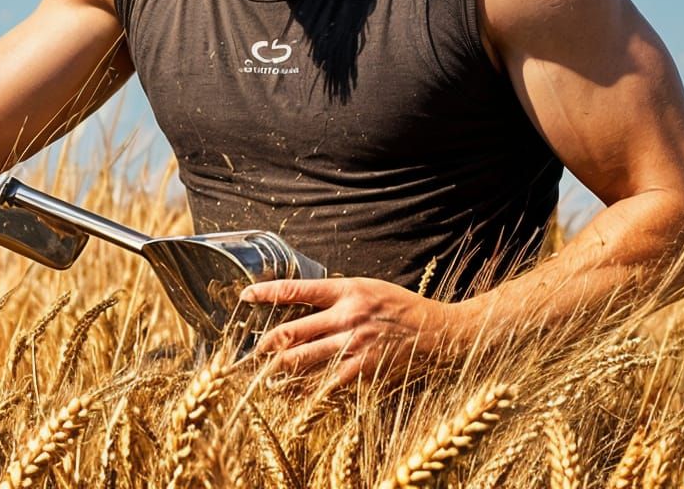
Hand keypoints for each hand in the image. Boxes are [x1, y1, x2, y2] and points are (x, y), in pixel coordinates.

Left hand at [238, 276, 448, 386]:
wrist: (437, 333)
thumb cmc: (400, 307)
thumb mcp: (367, 288)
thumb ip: (336, 296)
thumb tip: (302, 304)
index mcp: (346, 291)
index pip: (295, 289)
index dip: (266, 293)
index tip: (246, 296)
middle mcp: (346, 317)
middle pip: (292, 331)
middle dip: (267, 343)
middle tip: (254, 351)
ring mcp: (353, 347)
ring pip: (304, 361)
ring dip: (281, 370)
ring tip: (267, 375)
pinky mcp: (363, 371)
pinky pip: (326, 384)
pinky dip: (308, 390)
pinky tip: (297, 395)